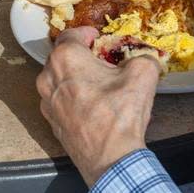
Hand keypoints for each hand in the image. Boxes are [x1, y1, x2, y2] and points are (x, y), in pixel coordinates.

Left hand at [35, 27, 158, 186]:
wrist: (110, 159)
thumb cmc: (120, 114)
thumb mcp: (142, 75)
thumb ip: (143, 57)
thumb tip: (146, 57)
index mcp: (65, 58)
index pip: (71, 34)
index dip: (87, 33)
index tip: (98, 38)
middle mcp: (48, 76)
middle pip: (63, 56)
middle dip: (82, 55)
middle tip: (101, 60)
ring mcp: (46, 101)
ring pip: (58, 78)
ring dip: (75, 76)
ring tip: (98, 83)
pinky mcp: (50, 121)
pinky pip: (59, 99)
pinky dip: (72, 96)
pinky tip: (92, 104)